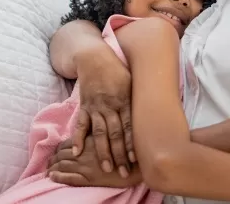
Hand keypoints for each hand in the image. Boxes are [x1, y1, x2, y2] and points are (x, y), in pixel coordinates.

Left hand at [48, 136, 141, 187]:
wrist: (139, 167)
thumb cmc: (128, 149)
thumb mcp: (115, 133)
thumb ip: (103, 131)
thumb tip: (92, 129)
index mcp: (91, 138)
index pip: (68, 142)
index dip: (60, 147)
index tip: (56, 151)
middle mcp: (86, 150)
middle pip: (63, 152)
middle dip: (54, 156)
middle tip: (48, 161)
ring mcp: (86, 165)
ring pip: (63, 164)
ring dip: (53, 166)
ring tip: (48, 169)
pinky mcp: (89, 178)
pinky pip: (69, 178)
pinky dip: (59, 177)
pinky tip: (52, 177)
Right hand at [73, 44, 134, 176]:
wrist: (94, 57)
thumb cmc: (117, 69)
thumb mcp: (132, 81)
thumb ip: (137, 100)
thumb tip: (152, 115)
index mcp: (124, 100)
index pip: (129, 126)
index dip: (132, 144)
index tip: (136, 159)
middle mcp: (110, 105)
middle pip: (115, 134)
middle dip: (120, 154)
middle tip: (123, 172)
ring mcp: (95, 107)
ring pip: (99, 133)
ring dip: (102, 152)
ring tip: (106, 167)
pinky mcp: (84, 106)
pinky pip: (80, 124)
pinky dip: (78, 138)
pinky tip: (77, 152)